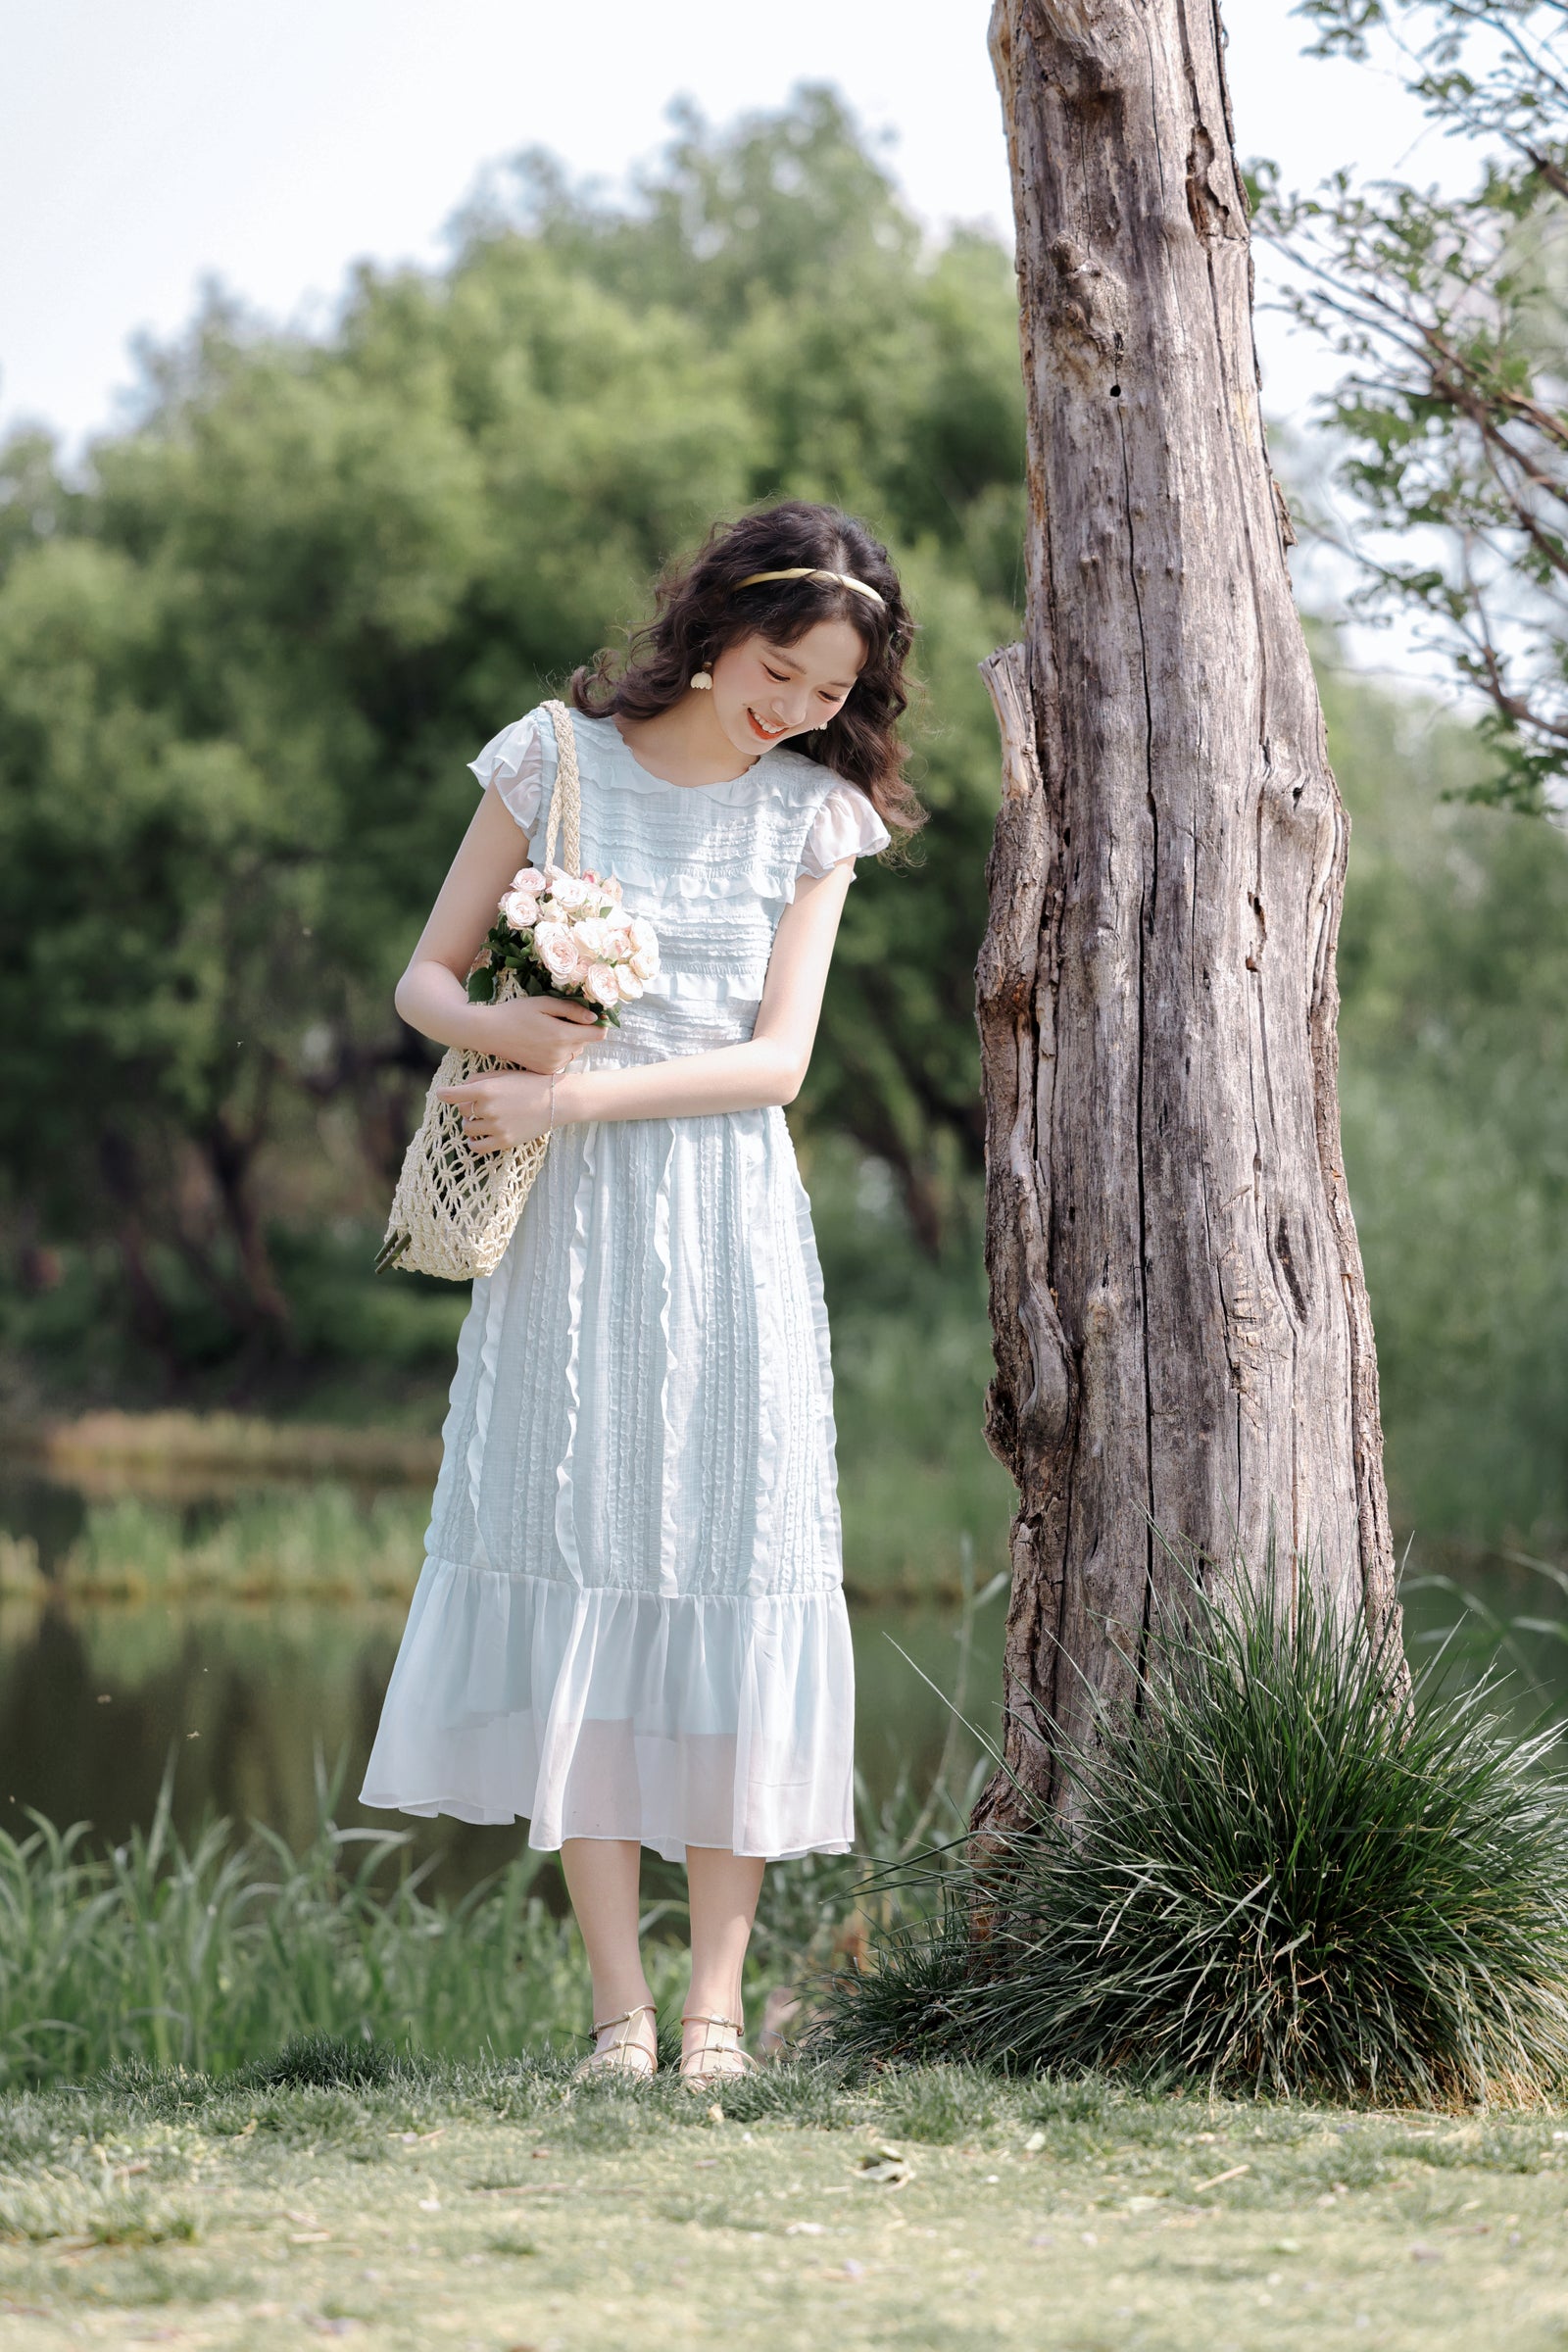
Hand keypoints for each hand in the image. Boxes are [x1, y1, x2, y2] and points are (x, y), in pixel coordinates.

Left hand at [437, 1073, 554, 1152]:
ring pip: (468, 1129)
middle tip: (479, 1105)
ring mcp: (496, 1127)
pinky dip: (474, 1143)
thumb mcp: (504, 1074)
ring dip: (471, 1124)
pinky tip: (477, 1138)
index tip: (441, 1094)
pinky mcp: (504, 1141)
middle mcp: (488, 1108)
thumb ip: (479, 1079)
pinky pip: (477, 1147)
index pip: (452, 1094)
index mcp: (486, 1089)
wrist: (556, 1100)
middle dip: (466, 1107)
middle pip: (462, 1111)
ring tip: (482, 1120)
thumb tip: (460, 1089)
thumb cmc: (530, 1083)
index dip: (444, 1094)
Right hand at [479, 990, 605, 1073]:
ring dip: (570, 1042)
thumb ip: (572, 1010)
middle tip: (561, 1019)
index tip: (592, 1016)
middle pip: (586, 1042)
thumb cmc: (515, 1013)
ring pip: (575, 1051)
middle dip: (580, 1030)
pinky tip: (543, 1042)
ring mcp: (552, 1065)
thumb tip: (594, 1017)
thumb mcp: (544, 1003)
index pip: (598, 1035)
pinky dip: (559, 1051)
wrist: (490, 1033)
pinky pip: (563, 1060)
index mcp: (562, 1036)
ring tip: (549, 1030)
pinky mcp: (544, 1071)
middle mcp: (560, 1054)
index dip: (599, 1024)